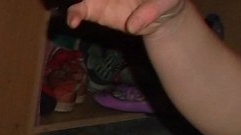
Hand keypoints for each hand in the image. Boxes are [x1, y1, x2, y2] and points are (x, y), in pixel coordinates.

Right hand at [66, 0, 186, 35]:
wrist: (160, 15)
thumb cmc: (165, 0)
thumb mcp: (166, 2)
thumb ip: (151, 10)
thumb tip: (132, 26)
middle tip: (91, 1)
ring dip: (78, 4)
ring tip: (77, 13)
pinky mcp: (94, 8)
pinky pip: (79, 10)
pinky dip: (74, 14)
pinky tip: (74, 21)